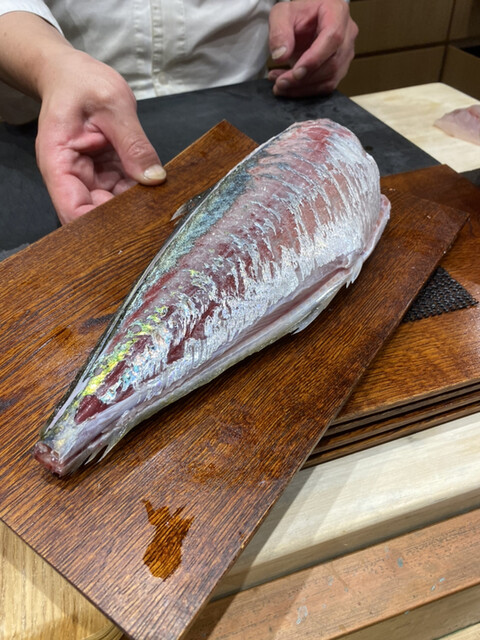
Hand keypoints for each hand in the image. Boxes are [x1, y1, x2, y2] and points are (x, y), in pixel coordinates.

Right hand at [36, 50, 165, 223]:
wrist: (72, 73)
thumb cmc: (82, 82)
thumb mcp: (114, 105)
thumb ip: (134, 143)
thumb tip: (154, 178)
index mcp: (58, 162)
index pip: (73, 209)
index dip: (99, 225)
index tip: (130, 224)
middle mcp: (70, 176)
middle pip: (93, 213)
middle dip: (122, 216)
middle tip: (154, 214)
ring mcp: (87, 176)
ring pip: (111, 204)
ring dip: (133, 204)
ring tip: (159, 201)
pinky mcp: (102, 173)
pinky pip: (121, 189)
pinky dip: (137, 190)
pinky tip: (154, 189)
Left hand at [268, 0, 357, 96]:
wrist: (305, 21)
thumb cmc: (297, 13)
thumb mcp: (281, 14)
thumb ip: (279, 32)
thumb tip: (281, 56)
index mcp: (337, 12)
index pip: (332, 38)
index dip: (314, 59)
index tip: (295, 73)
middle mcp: (347, 33)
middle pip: (332, 63)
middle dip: (304, 79)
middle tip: (280, 83)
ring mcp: (346, 53)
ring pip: (330, 79)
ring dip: (303, 88)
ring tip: (280, 85)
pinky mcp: (340, 68)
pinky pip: (326, 86)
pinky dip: (306, 90)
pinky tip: (289, 87)